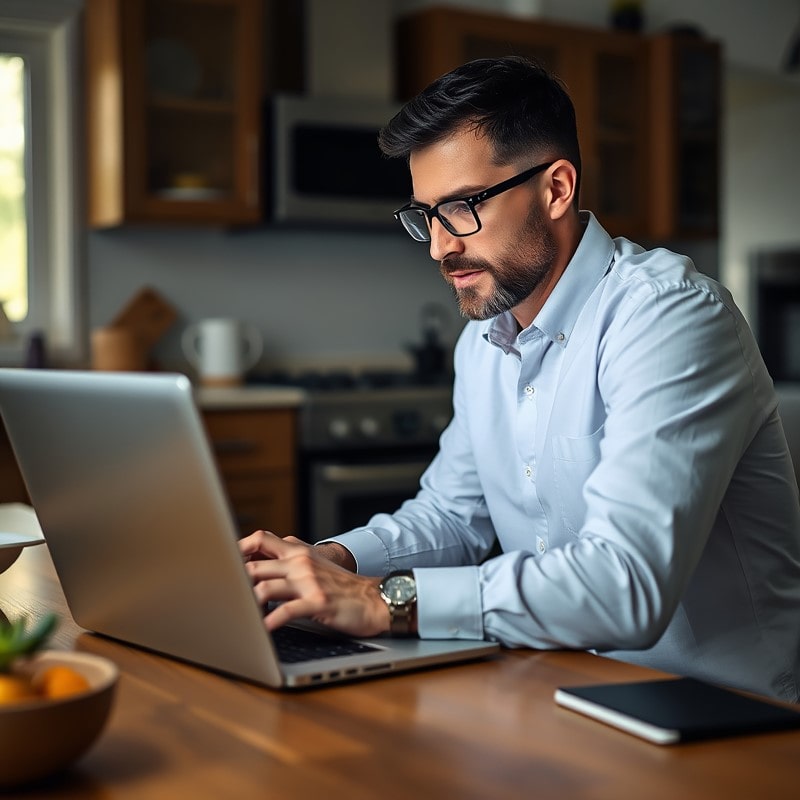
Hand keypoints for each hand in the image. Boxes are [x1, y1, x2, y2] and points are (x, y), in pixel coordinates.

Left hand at [238, 530, 389, 636]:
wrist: (374, 598)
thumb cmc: (342, 586)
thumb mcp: (315, 564)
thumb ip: (289, 561)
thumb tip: (258, 564)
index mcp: (298, 551)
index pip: (260, 539)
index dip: (238, 549)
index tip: (222, 564)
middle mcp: (301, 562)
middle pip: (254, 567)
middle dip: (235, 585)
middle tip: (224, 600)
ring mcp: (308, 582)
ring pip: (265, 589)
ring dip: (247, 606)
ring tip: (240, 619)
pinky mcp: (317, 602)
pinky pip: (286, 612)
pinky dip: (269, 623)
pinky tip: (261, 632)